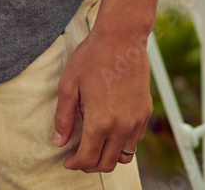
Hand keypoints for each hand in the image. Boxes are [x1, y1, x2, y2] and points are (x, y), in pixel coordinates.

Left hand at [54, 27, 151, 172]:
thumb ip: (64, 117)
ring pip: (123, 156)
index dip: (75, 164)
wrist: (121, 39)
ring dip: (108, 156)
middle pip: (106, 163)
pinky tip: (110, 130)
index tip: (67, 161)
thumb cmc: (92, 58)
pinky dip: (122, 143)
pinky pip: (134, 141)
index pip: (88, 158)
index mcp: (101, 122)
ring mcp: (136, 121)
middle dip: (90, 164)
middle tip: (78, 156)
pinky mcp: (145, 113)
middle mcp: (122, 127)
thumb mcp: (69, 85)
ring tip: (94, 146)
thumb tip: (59, 141)